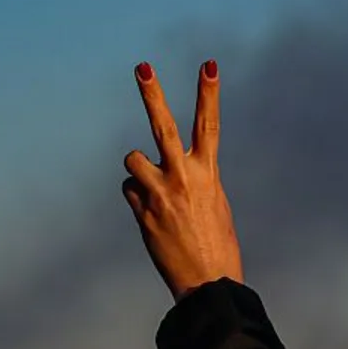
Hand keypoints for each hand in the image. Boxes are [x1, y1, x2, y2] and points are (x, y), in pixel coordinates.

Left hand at [122, 61, 243, 300]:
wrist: (209, 283)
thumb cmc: (216, 246)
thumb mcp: (214, 207)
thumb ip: (191, 182)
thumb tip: (157, 172)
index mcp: (208, 175)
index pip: (209, 126)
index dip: (209, 93)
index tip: (208, 66)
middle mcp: (183, 177)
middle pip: (163, 126)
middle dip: (152, 94)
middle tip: (143, 67)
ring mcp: (160, 192)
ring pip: (132, 159)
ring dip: (139, 171)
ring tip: (155, 193)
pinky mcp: (142, 210)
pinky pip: (130, 190)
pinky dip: (139, 199)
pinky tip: (155, 219)